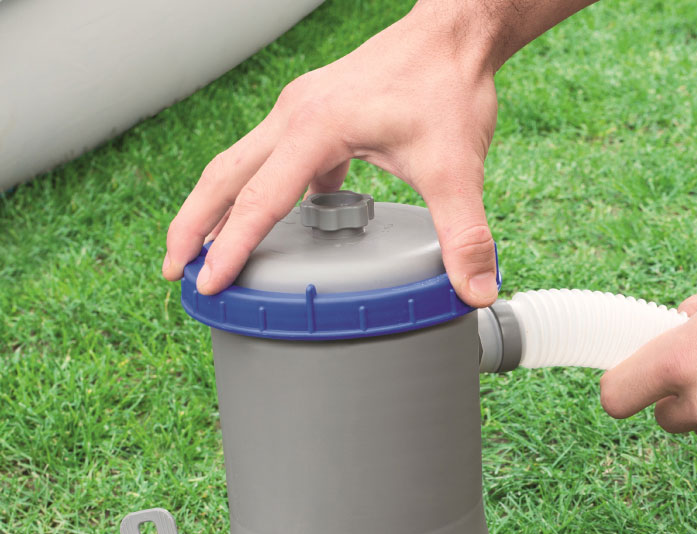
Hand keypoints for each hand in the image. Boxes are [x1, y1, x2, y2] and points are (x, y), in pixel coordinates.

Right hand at [162, 9, 499, 305]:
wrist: (454, 36)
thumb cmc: (448, 88)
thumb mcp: (459, 171)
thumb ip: (465, 234)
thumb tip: (474, 290)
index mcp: (316, 127)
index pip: (260, 198)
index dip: (232, 247)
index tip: (206, 283)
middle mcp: (294, 115)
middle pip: (224, 176)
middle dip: (194, 226)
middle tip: (176, 274)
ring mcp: (300, 114)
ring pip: (240, 164)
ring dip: (216, 208)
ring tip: (205, 253)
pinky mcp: (315, 118)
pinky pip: (271, 160)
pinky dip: (258, 194)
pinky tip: (270, 225)